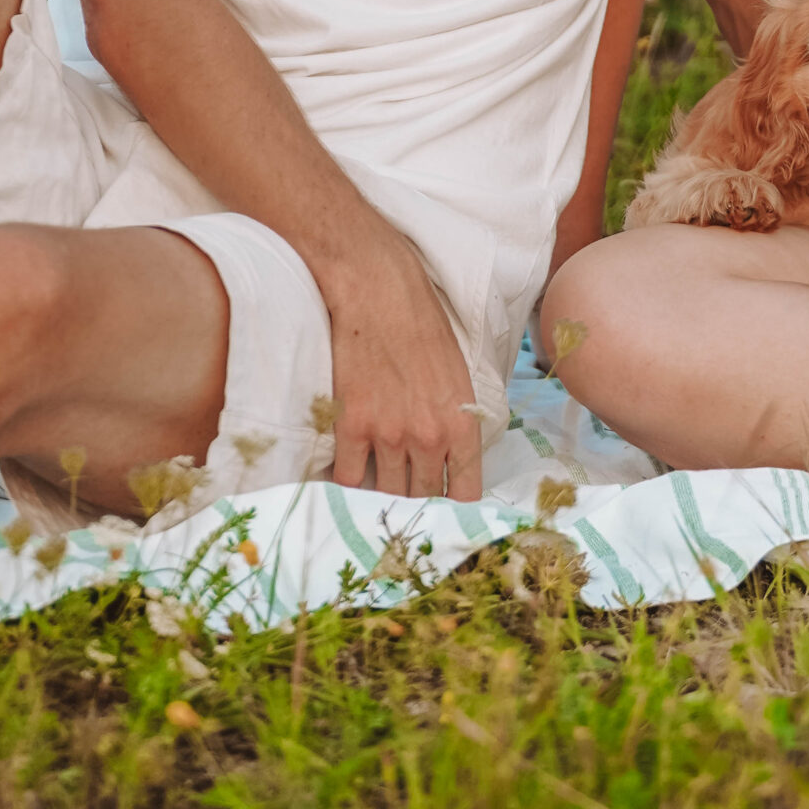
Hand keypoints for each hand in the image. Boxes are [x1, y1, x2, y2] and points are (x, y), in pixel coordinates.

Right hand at [321, 227, 483, 499]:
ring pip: (385, 495)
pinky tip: (344, 485)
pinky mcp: (351, 426)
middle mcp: (428, 436)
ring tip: (373, 504)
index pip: (464, 493)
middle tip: (404, 512)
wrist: (379, 291)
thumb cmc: (422, 325)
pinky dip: (344, 486)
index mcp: (462, 424)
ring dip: (379, 501)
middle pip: (422, 499)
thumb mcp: (457, 376)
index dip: (453, 512)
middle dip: (414, 508)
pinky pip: (346, 478)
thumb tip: (447, 461)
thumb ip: (455, 423)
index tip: (443, 518)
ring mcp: (388, 434)